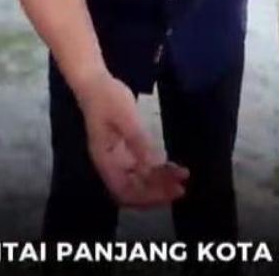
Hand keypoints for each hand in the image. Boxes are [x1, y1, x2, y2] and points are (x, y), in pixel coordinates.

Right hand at [76, 69, 188, 206]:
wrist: (95, 81)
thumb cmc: (107, 97)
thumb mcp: (126, 117)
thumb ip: (139, 141)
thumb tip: (154, 166)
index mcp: (105, 160)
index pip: (124, 191)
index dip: (147, 196)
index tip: (169, 191)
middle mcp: (111, 164)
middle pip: (134, 189)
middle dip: (158, 191)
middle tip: (181, 187)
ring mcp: (118, 158)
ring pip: (140, 179)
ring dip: (160, 181)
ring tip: (182, 176)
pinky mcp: (125, 149)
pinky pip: (142, 166)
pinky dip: (157, 169)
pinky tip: (172, 165)